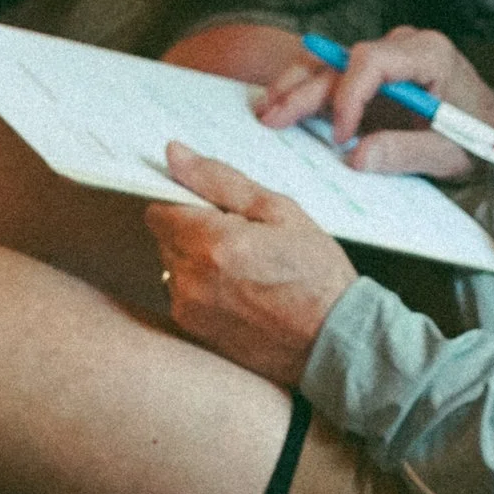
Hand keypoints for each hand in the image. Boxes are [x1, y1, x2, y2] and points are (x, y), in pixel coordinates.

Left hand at [145, 144, 354, 383]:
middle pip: (165, 238)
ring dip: (198, 261)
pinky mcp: (194, 333)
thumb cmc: (316, 275)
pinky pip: (184, 296)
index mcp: (210, 242)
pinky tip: (241, 293)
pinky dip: (204, 289)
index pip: (158, 208)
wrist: (335, 339)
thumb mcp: (279, 211)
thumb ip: (220, 180)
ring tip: (245, 270)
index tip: (210, 208)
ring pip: (174, 267)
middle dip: (194, 231)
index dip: (184, 202)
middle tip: (241, 239)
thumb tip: (175, 155)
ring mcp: (189, 311)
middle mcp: (190, 280)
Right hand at [254, 25, 493, 182]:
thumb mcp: (451, 154)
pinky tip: (278, 108)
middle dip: (304, 90)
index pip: (372, 61)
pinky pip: (334, 79)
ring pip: (330, 65)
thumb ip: (406, 152)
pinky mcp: (373, 77)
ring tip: (264, 112)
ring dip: (295, 87)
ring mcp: (385, 59)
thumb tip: (357, 158)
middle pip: (341, 61)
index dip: (348, 97)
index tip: (341, 138)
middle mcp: (402, 47)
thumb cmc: (480, 139)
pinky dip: (306, 93)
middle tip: (271, 118)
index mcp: (428, 54)